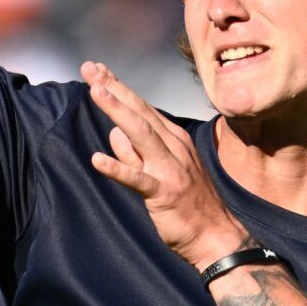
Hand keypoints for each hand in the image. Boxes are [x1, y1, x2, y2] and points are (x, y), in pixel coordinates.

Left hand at [83, 61, 249, 269]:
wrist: (216, 235)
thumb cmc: (189, 203)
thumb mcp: (165, 169)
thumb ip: (139, 151)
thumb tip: (114, 132)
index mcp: (174, 139)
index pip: (141, 107)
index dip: (118, 87)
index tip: (97, 69)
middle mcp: (173, 147)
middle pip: (138, 112)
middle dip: (113, 88)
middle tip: (90, 69)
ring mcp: (169, 169)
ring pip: (139, 133)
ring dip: (117, 111)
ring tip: (95, 93)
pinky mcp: (163, 193)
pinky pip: (137, 178)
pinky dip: (118, 167)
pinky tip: (97, 160)